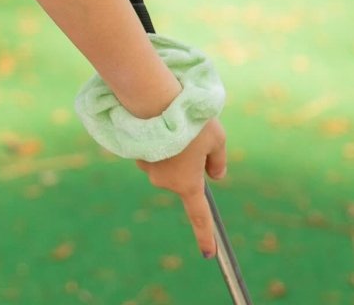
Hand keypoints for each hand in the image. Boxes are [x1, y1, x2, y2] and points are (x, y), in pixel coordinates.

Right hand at [136, 117, 227, 258]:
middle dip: (188, 161)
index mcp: (188, 184)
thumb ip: (219, 161)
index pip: (200, 217)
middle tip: (192, 133)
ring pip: (166, 164)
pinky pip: (152, 152)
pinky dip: (158, 141)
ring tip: (173, 124)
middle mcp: (165, 182)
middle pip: (183, 178)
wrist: (154, 99)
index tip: (209, 254)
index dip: (205, 236)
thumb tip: (215, 176)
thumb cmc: (190, 122)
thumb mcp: (217, 139)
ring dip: (172, 149)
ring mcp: (148, 168)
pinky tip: (158, 122)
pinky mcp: (135, 152)